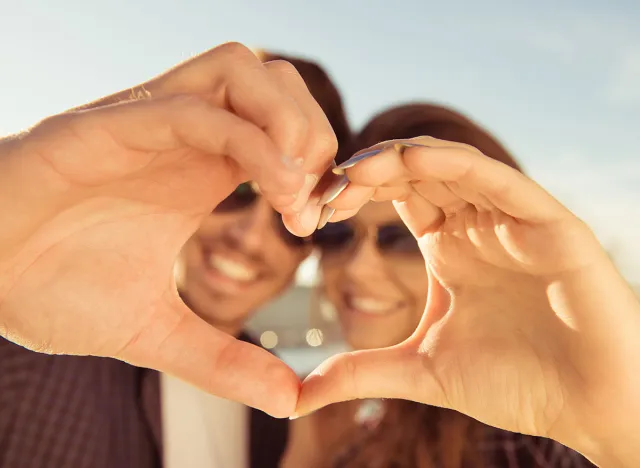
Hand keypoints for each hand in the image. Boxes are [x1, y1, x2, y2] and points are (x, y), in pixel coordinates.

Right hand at [0, 43, 335, 417]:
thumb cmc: (49, 289)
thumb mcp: (155, 332)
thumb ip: (223, 361)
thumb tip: (289, 397)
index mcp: (198, 169)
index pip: (282, 126)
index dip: (319, 165)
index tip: (316, 223)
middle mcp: (181, 136)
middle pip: (276, 82)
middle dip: (316, 134)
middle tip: (312, 205)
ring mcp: (146, 123)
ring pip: (245, 70)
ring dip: (289, 124)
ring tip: (294, 194)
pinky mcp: (108, 127)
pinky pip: (197, 110)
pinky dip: (252, 143)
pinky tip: (273, 193)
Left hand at [299, 137, 639, 464]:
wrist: (589, 407)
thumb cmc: (515, 385)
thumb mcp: (421, 371)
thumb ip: (360, 372)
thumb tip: (296, 397)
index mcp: (447, 247)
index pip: (394, 193)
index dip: (351, 192)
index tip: (308, 211)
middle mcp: (476, 225)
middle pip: (414, 171)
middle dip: (365, 172)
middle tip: (322, 190)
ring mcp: (511, 220)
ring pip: (450, 164)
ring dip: (399, 158)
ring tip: (354, 171)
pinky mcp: (548, 223)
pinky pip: (498, 178)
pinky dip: (454, 163)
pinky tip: (412, 159)